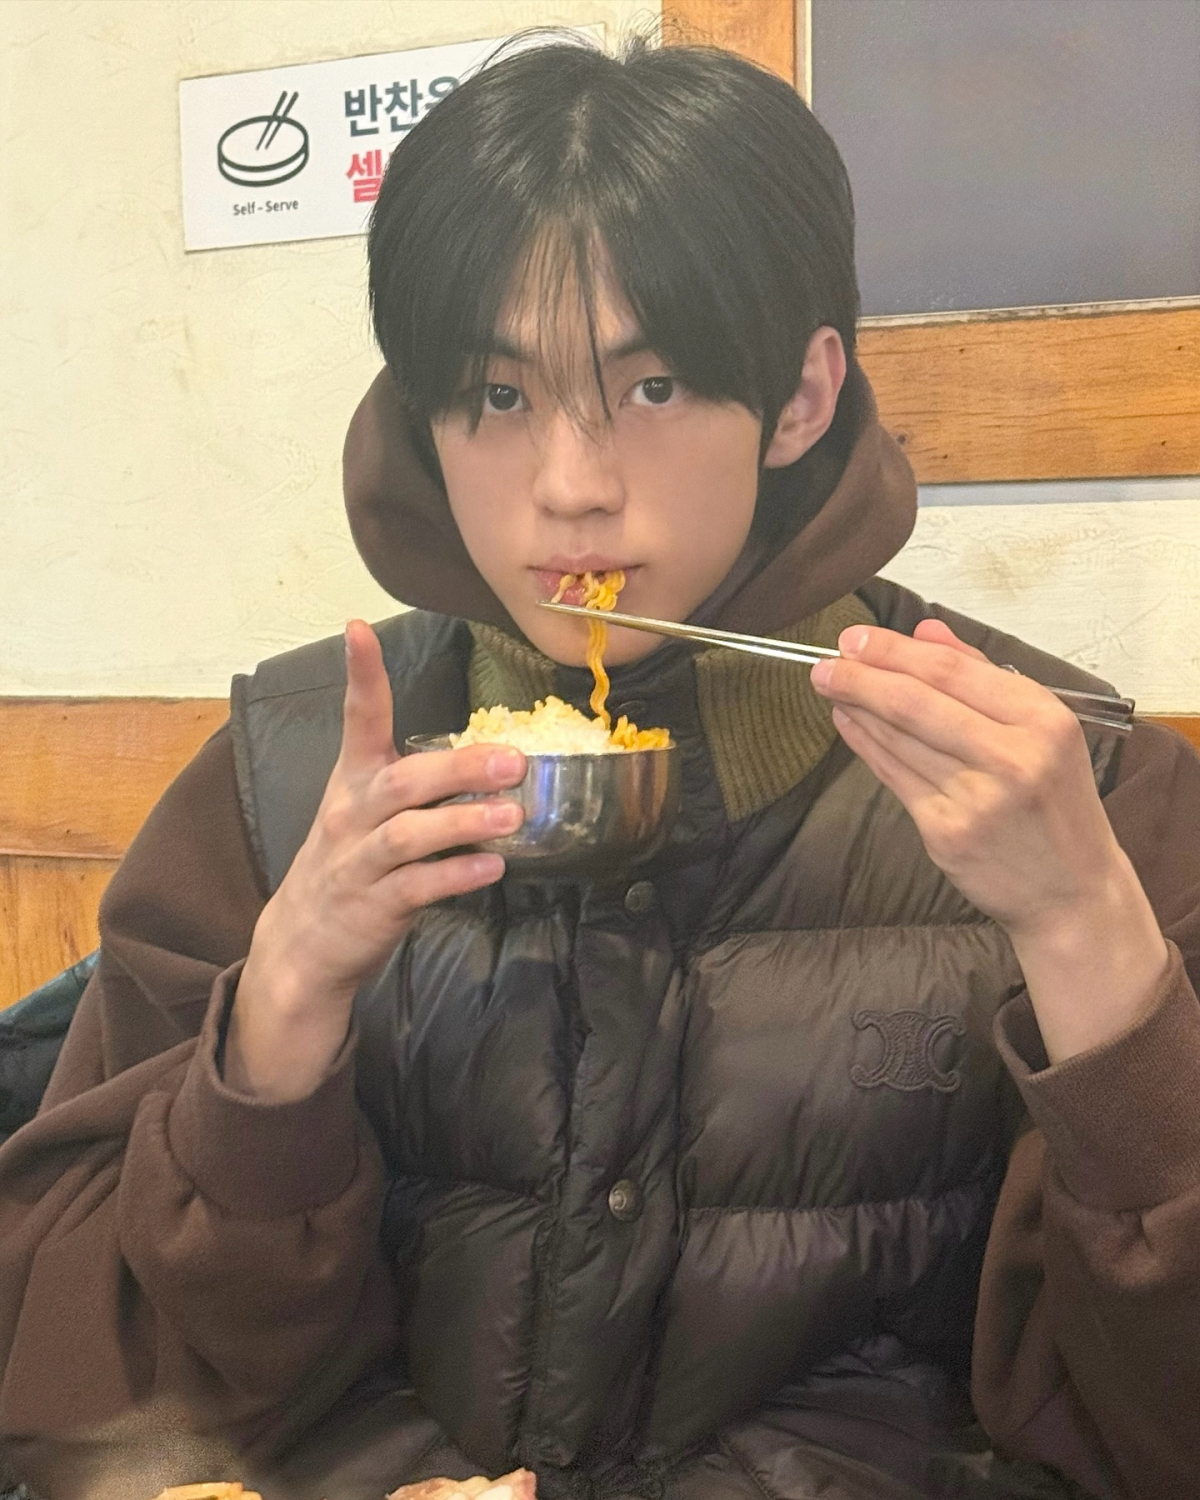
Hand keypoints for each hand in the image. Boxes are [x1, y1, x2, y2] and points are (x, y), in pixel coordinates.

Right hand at [226, 619, 525, 1100]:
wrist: (302, 943)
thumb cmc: (350, 864)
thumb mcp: (366, 812)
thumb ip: (418, 784)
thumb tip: (491, 760)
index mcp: (353, 781)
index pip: (357, 719)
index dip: (362, 675)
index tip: (358, 628)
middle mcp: (352, 815)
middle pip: (402, 782)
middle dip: (458, 769)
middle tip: (512, 761)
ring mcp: (359, 863)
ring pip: (408, 835)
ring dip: (463, 824)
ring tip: (512, 816)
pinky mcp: (374, 907)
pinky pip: (417, 888)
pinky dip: (455, 876)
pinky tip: (491, 868)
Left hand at [811, 618, 1168, 1061]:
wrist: (1073, 891)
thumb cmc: (1054, 801)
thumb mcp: (1042, 728)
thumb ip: (981, 675)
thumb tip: (924, 631)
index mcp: (1042, 719)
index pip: (951, 670)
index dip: (894, 651)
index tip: (855, 637)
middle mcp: (1014, 756)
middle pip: (917, 703)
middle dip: (861, 677)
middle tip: (825, 662)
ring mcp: (978, 799)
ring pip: (899, 739)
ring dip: (857, 708)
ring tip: (831, 686)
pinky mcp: (948, 833)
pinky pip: (895, 777)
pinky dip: (866, 745)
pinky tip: (849, 724)